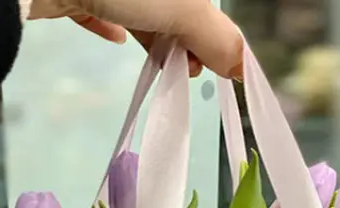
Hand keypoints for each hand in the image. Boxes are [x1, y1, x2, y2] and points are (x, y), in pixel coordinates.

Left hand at [28, 0, 242, 77]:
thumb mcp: (183, 9)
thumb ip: (216, 38)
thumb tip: (242, 69)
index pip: (199, 4)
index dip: (208, 33)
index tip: (206, 65)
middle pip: (171, 6)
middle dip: (181, 38)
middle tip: (185, 69)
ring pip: (137, 8)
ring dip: (153, 39)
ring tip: (162, 66)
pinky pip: (97, 7)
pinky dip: (109, 26)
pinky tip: (116, 39)